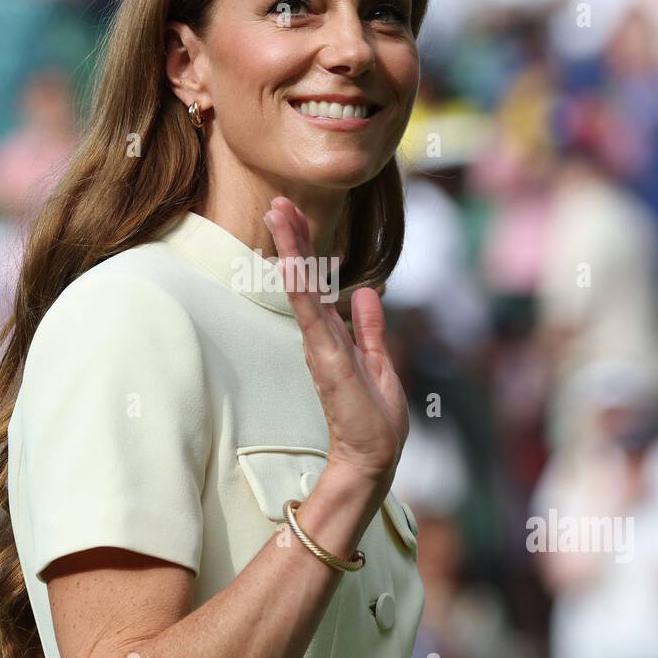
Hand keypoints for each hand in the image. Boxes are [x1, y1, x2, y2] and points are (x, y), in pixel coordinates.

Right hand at [263, 196, 408, 490]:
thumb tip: (366, 291)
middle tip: (278, 202)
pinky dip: (299, 284)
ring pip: (301, 288)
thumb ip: (368, 327)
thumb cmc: (374, 418)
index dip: (307, 250)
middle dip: (293, 239)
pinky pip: (308, 313)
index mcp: (333, 334)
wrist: (375, 455)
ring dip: (292, 250)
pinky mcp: (324, 357)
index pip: (316, 283)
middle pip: (303, 278)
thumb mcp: (379, 360)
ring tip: (279, 213)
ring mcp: (319, 345)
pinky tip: (292, 259)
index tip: (296, 216)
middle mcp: (321, 335)